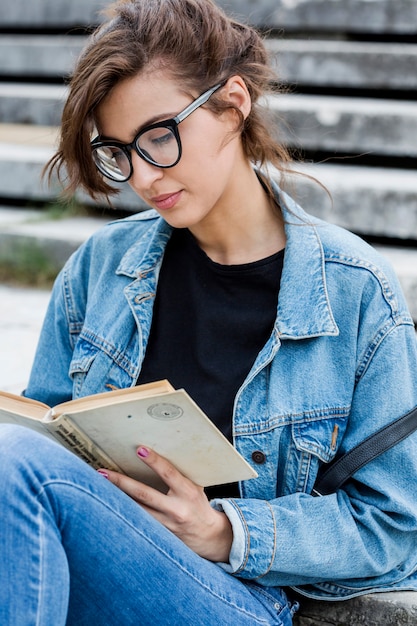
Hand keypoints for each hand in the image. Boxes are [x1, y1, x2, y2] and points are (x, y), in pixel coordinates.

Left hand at [98, 446, 232, 562]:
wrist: (210, 537)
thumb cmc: (199, 505)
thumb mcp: (195, 486)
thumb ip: (179, 474)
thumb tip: (158, 455)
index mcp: (187, 492)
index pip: (169, 473)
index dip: (154, 461)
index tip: (139, 450)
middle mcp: (175, 509)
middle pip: (144, 494)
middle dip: (122, 482)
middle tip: (102, 472)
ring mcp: (165, 525)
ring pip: (136, 511)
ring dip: (116, 500)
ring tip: (97, 489)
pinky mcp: (158, 536)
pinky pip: (137, 523)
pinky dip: (123, 515)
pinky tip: (107, 508)